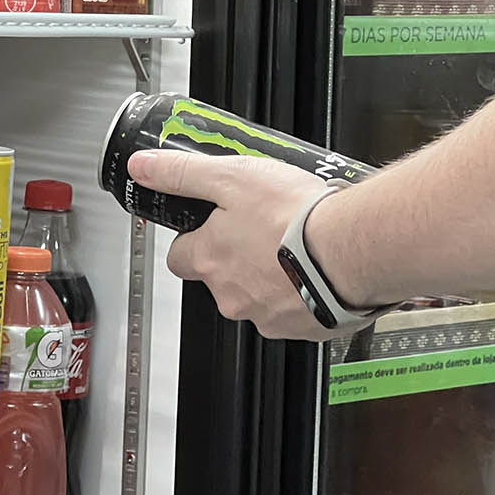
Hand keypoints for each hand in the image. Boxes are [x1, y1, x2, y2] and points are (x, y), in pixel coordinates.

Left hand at [127, 150, 347, 340]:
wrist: (352, 250)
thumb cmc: (295, 217)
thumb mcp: (230, 177)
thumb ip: (183, 173)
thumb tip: (143, 167)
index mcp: (208, 261)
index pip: (179, 257)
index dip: (194, 239)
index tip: (212, 227)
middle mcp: (230, 295)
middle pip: (220, 278)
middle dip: (237, 258)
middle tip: (265, 231)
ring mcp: (265, 316)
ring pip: (257, 296)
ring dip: (272, 276)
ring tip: (296, 247)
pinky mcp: (300, 328)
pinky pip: (294, 311)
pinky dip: (302, 293)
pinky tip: (317, 270)